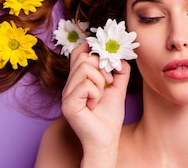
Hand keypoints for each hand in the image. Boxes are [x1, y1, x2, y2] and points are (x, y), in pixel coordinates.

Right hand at [61, 42, 130, 157]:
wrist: (106, 140)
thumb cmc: (109, 117)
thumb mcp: (118, 89)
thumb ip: (120, 72)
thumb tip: (121, 57)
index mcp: (79, 81)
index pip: (77, 54)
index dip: (89, 46)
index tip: (104, 51)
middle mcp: (70, 86)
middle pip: (82, 57)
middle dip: (101, 66)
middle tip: (108, 82)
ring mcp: (67, 95)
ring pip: (84, 68)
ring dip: (100, 80)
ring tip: (101, 95)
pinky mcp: (68, 104)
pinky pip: (85, 85)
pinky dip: (96, 93)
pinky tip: (94, 104)